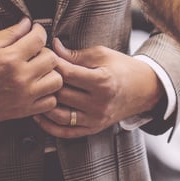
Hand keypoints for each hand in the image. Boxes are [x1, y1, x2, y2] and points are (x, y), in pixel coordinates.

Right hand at [0, 18, 61, 125]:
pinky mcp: (24, 110)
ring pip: (56, 80)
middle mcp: (20, 77)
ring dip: (50, 73)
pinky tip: (37, 87)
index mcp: (10, 58)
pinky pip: (51, 102)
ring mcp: (24, 96)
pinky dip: (47, 94)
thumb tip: (27, 23)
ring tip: (38, 70)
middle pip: (52, 59)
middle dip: (44, 51)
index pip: (39, 38)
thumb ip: (9, 33)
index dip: (39, 30)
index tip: (35, 31)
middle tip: (34, 52)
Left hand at [33, 39, 162, 138]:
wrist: (143, 89)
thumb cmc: (122, 69)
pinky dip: (50, 126)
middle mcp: (99, 103)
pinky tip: (40, 116)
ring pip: (60, 115)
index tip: (44, 57)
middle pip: (62, 94)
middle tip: (36, 74)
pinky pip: (66, 132)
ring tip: (36, 94)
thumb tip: (54, 48)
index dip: (53, 64)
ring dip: (44, 105)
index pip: (68, 74)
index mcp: (103, 81)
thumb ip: (76, 54)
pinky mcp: (93, 128)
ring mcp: (96, 118)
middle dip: (46, 83)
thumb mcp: (102, 55)